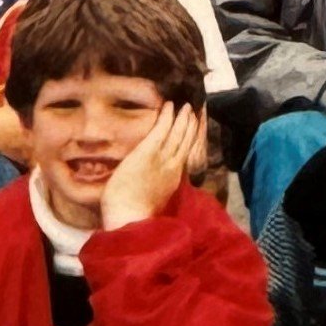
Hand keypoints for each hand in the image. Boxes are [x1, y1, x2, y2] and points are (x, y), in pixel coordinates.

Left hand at [102, 102, 206, 227]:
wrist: (130, 218)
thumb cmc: (134, 216)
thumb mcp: (153, 202)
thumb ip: (158, 189)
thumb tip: (155, 185)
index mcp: (173, 180)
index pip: (185, 156)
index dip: (191, 143)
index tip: (194, 133)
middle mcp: (173, 167)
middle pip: (186, 142)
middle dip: (191, 127)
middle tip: (195, 113)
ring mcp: (162, 158)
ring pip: (178, 134)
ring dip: (182, 119)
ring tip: (186, 107)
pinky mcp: (148, 151)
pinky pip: (161, 130)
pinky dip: (167, 117)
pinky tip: (169, 106)